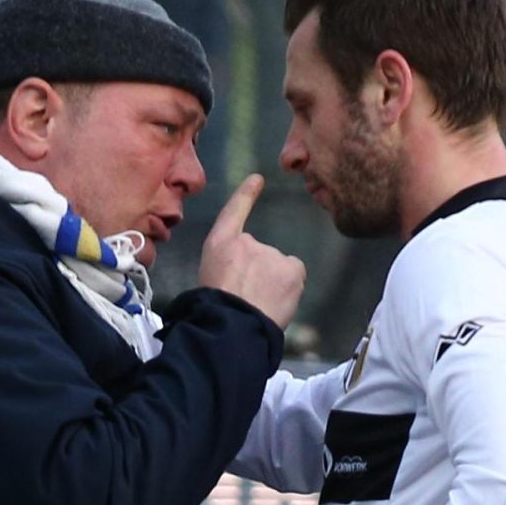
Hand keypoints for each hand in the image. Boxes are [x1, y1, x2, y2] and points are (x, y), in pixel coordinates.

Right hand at [198, 175, 305, 330]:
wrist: (232, 325)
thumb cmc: (217, 309)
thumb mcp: (211, 281)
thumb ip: (229, 268)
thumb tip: (245, 275)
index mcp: (220, 244)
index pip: (234, 212)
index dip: (246, 195)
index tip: (257, 179)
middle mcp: (246, 242)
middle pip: (260, 255)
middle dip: (258, 273)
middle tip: (247, 297)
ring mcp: (271, 253)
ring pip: (278, 267)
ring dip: (273, 282)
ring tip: (260, 304)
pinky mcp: (290, 268)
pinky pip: (294, 273)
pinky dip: (289, 285)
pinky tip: (276, 301)